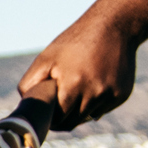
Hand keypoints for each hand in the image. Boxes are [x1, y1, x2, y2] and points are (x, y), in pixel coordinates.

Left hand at [19, 12, 138, 126]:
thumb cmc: (73, 43)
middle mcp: (94, 93)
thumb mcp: (46, 58)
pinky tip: (93, 85)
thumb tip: (26, 104)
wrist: (113, 27)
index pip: (59, 119)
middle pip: (75, 121)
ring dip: (81, 110)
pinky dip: (96, 103)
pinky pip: (104, 108)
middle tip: (59, 108)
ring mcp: (110, 95)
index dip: (52, 119)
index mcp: (73, 85)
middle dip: (65, 118)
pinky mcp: (122, 94)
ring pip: (90, 116)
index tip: (48, 115)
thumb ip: (30, 83)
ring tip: (76, 91)